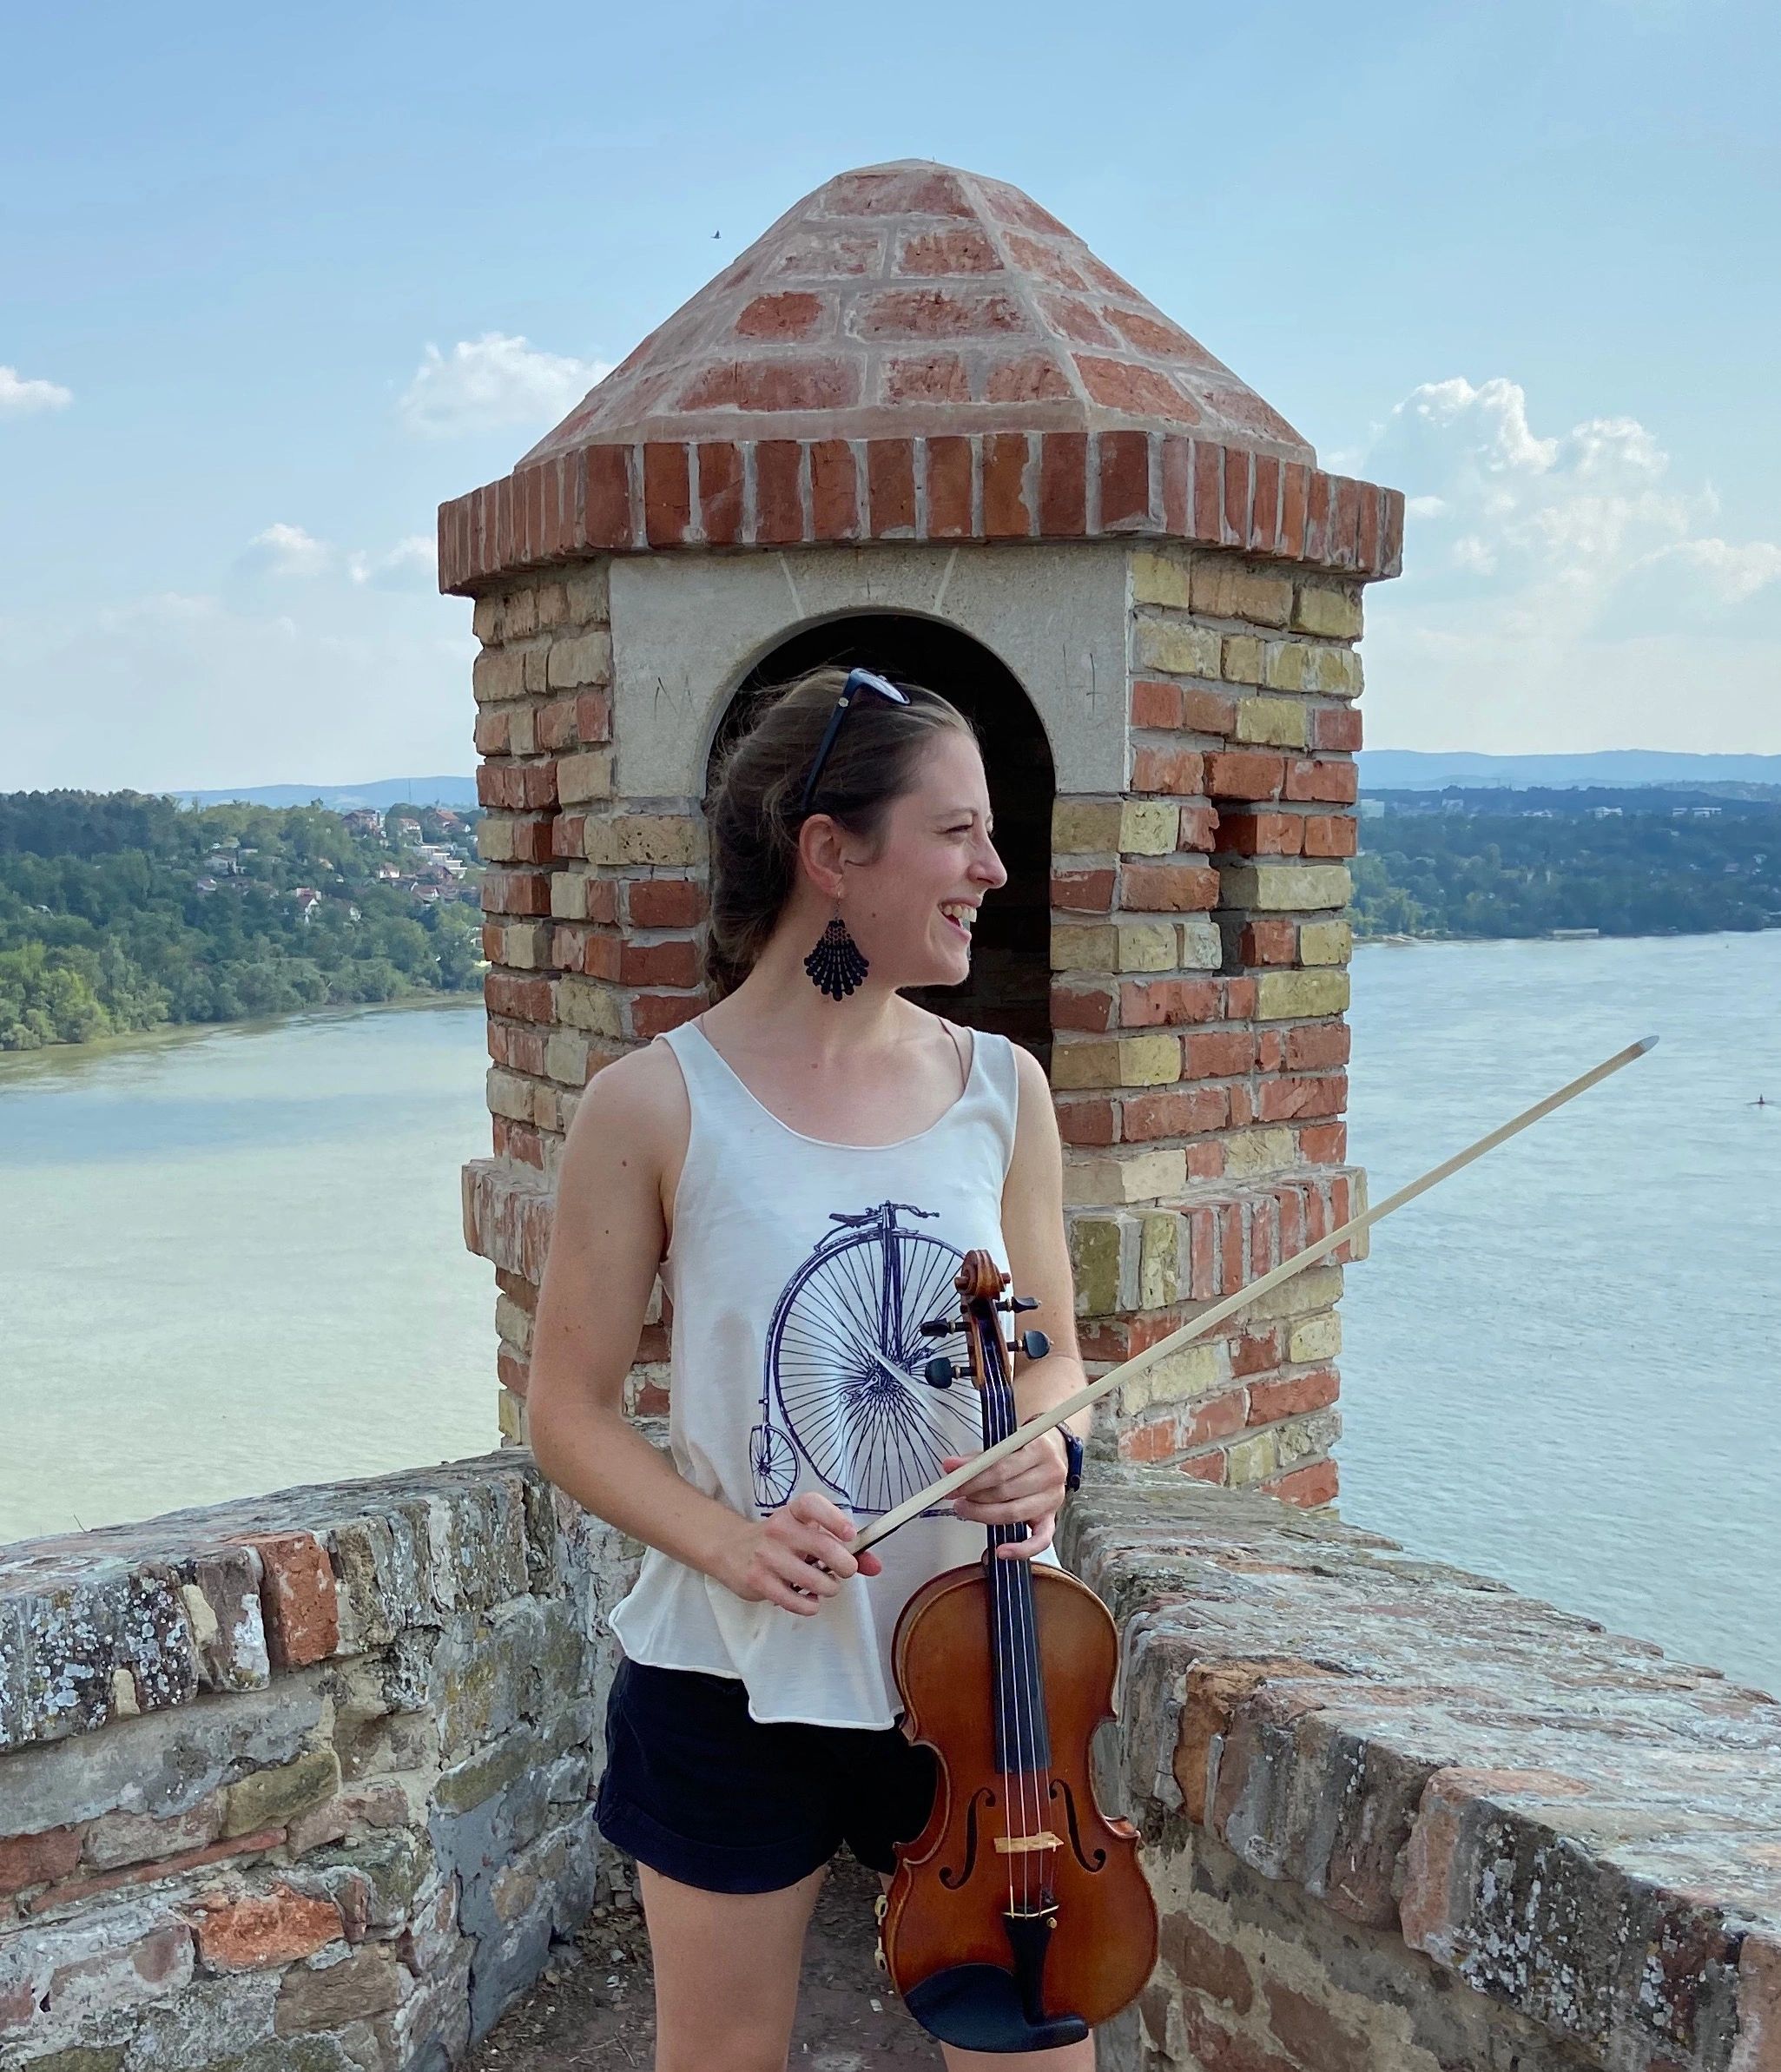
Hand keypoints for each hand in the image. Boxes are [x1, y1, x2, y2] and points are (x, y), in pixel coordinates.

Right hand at [715, 1490, 882, 1615]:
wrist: (730, 1548)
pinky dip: (811, 1606)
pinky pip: (796, 1601)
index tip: (851, 1534)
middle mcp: (779, 1530)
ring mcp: (767, 1556)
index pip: (813, 1505)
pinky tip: (810, 1600)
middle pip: (824, 1547)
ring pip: (814, 1580)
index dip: (835, 1519)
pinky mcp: (758, 1581)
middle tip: (845, 1571)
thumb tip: (875, 1566)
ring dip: (829, 1588)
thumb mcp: (806, 1533)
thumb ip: (842, 1547)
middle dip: (846, 1566)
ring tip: (826, 1586)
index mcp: (793, 1512)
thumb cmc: (779, 1540)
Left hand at [941, 1428, 1069, 1561]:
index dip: (973, 1478)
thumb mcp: (1006, 1441)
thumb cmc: (1026, 1446)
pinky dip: (1020, 1549)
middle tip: (956, 1496)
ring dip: (984, 1515)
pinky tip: (1001, 1551)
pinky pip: (1039, 1541)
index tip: (953, 1482)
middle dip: (974, 1495)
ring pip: (1014, 1513)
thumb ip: (980, 1456)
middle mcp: (1050, 1474)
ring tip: (966, 1510)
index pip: (1000, 1468)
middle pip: (1005, 1491)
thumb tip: (951, 1466)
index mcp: (1040, 1448)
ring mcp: (1052, 1498)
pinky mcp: (1051, 1518)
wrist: (1054, 1452)